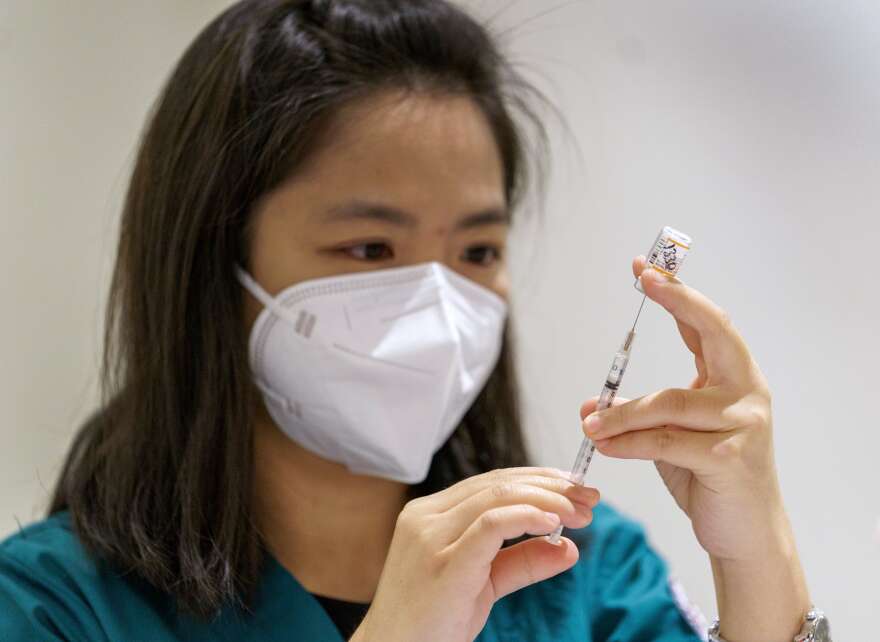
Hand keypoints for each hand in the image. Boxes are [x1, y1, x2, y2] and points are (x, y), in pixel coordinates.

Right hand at [349, 467, 598, 641]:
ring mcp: (430, 538)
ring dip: (547, 500)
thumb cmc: (431, 623)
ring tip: (579, 513)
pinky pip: (489, 526)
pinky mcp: (442, 564)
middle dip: (550, 486)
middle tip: (588, 497)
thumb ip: (521, 563)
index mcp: (430, 514)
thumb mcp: (482, 586)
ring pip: (496, 497)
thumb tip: (569, 548)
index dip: (537, 479)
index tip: (574, 488)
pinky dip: (525, 517)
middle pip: (497, 484)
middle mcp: (426, 517)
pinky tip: (551, 523)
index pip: (491, 482)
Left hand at [580, 256, 784, 562]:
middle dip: (679, 299)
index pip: (707, 325)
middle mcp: (747, 392)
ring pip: (669, 402)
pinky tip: (604, 446)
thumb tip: (591, 405)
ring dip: (620, 414)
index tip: (645, 268)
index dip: (677, 294)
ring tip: (590, 426)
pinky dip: (628, 443)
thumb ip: (638, 416)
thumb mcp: (668, 439)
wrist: (747, 534)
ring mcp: (744, 423)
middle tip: (645, 277)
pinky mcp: (729, 458)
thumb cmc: (708, 478)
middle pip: (715, 332)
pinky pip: (664, 441)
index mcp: (736, 379)